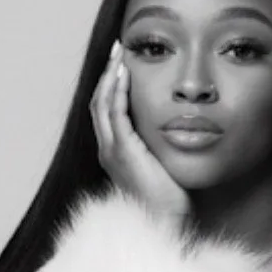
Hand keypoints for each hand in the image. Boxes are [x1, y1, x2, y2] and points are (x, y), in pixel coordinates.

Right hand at [90, 39, 192, 222]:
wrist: (166, 222)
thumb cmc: (168, 201)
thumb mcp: (160, 166)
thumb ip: (158, 147)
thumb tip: (174, 129)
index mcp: (114, 153)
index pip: (105, 111)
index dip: (109, 85)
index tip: (120, 64)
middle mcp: (107, 150)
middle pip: (98, 102)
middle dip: (106, 73)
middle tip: (118, 49)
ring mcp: (111, 151)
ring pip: (101, 104)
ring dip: (109, 76)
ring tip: (120, 54)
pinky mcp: (122, 152)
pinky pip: (114, 114)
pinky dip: (116, 91)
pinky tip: (124, 74)